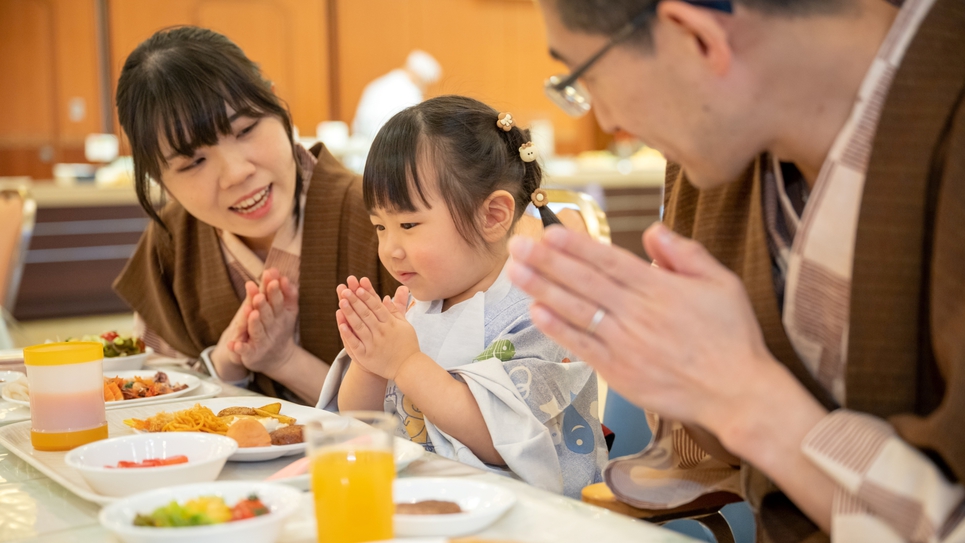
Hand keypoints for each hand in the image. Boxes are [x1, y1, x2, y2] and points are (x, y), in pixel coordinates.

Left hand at [231, 268, 299, 372]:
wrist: (279, 358)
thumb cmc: (280, 328)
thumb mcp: (288, 312)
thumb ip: (288, 294)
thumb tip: (284, 277)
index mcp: (281, 317)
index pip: (278, 301)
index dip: (275, 290)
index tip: (272, 277)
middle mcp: (273, 329)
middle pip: (268, 315)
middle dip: (263, 305)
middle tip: (259, 295)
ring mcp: (263, 341)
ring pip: (257, 331)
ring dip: (254, 323)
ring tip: (251, 313)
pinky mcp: (252, 354)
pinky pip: (246, 351)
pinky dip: (240, 348)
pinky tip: (234, 344)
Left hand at [336, 275, 419, 380]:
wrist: (408, 368)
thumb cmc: (407, 345)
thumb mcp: (405, 325)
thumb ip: (395, 311)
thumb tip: (387, 297)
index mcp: (391, 324)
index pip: (377, 307)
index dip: (367, 296)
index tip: (359, 287)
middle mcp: (382, 332)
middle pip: (366, 314)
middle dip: (356, 301)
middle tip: (346, 290)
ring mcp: (373, 344)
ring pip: (359, 326)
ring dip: (350, 313)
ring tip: (342, 302)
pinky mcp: (366, 356)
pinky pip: (355, 344)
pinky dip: (348, 334)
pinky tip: (341, 325)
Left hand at [506, 224, 787, 440]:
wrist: (738, 393)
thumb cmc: (732, 337)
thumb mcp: (722, 282)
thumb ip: (685, 254)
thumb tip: (652, 230)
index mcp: (659, 288)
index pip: (608, 260)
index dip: (576, 246)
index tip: (549, 231)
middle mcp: (636, 313)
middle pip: (583, 281)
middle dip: (546, 261)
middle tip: (517, 244)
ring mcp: (625, 343)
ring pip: (576, 310)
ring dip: (542, 289)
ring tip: (515, 272)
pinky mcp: (619, 371)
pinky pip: (582, 345)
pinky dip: (558, 329)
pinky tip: (537, 312)